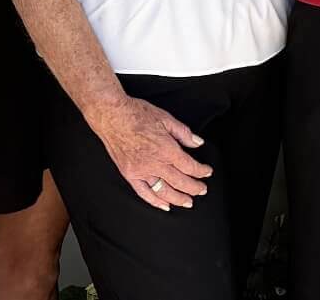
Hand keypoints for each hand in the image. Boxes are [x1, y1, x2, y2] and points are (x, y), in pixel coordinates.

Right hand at [88, 95, 211, 210]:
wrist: (112, 116)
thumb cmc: (137, 114)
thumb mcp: (166, 118)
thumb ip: (184, 133)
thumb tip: (198, 142)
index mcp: (167, 149)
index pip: (189, 166)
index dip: (201, 171)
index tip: (207, 172)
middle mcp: (155, 163)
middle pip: (180, 182)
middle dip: (194, 188)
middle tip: (202, 190)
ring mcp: (141, 171)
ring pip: (164, 191)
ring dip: (178, 199)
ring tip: (188, 202)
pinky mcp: (129, 175)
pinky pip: (144, 193)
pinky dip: (155, 201)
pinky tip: (164, 205)